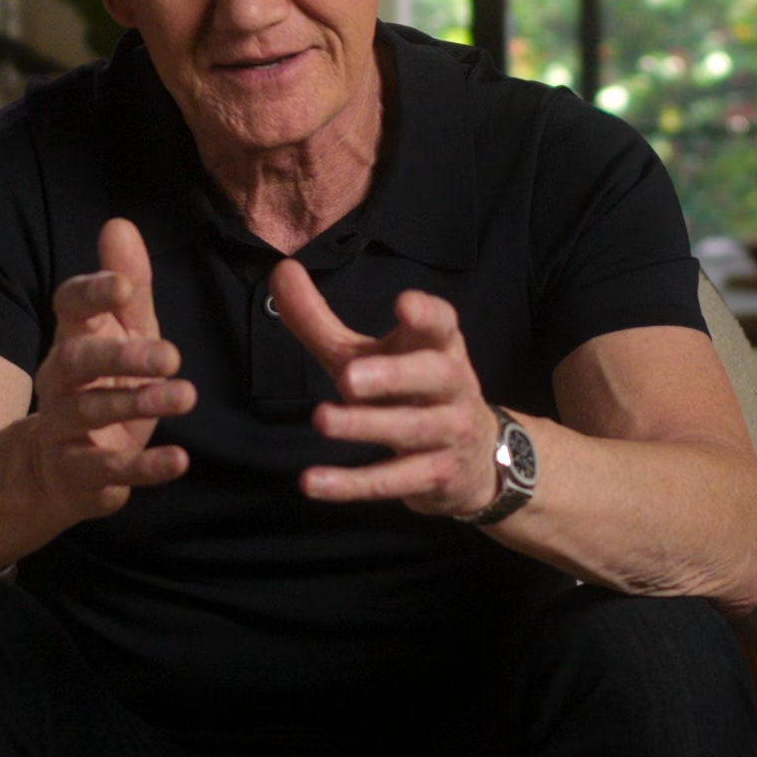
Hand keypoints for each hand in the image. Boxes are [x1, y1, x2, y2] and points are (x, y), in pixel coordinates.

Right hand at [28, 217, 193, 516]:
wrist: (57, 470)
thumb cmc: (103, 384)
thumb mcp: (122, 333)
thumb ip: (128, 287)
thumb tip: (119, 223)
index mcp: (72, 337)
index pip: (68, 305)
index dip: (91, 292)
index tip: (123, 285)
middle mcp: (59, 381)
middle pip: (75, 361)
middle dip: (121, 356)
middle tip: (172, 355)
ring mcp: (63, 429)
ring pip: (89, 412)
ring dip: (137, 404)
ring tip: (183, 397)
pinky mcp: (80, 474)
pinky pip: (108, 470)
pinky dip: (144, 468)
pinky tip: (179, 461)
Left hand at [270, 260, 500, 516]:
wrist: (475, 461)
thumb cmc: (409, 392)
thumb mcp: (368, 354)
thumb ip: (320, 319)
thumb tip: (280, 272)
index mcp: (438, 346)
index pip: (441, 324)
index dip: (427, 314)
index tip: (405, 304)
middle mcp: (452, 386)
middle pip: (434, 376)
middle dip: (394, 375)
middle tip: (349, 378)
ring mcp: (447, 433)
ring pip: (412, 429)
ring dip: (366, 426)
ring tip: (323, 419)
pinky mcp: (434, 476)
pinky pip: (392, 481)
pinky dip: (352, 484)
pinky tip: (312, 482)